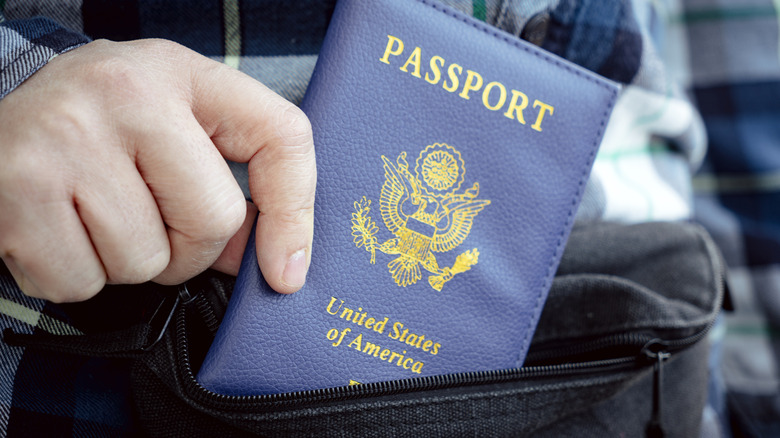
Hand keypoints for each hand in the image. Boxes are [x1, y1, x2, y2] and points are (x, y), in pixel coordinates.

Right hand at [0, 39, 315, 301]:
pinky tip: (59, 228)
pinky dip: (76, 274)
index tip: (283, 271)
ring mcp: (66, 142)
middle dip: (188, 249)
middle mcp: (124, 95)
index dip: (293, 214)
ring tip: (94, 213)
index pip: (280, 137)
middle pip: (211, 224)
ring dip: (126, 262)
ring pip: (144, 263)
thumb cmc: (102, 122)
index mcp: (180, 73)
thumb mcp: (174, 120)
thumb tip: (265, 263)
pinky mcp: (16, 193)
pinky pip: (81, 283)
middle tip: (150, 218)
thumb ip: (229, 180)